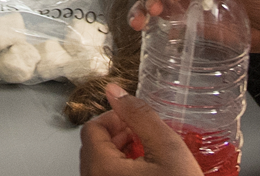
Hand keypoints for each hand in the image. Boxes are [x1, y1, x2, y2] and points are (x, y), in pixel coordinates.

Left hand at [78, 83, 207, 175]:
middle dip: (121, 135)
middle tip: (145, 135)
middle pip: (95, 147)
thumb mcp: (167, 148)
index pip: (92, 128)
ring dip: (124, 153)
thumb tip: (117, 92)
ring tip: (151, 154)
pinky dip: (126, 171)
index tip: (136, 118)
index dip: (116, 117)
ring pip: (102, 165)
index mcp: (101, 169)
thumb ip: (141, 116)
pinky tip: (151, 172)